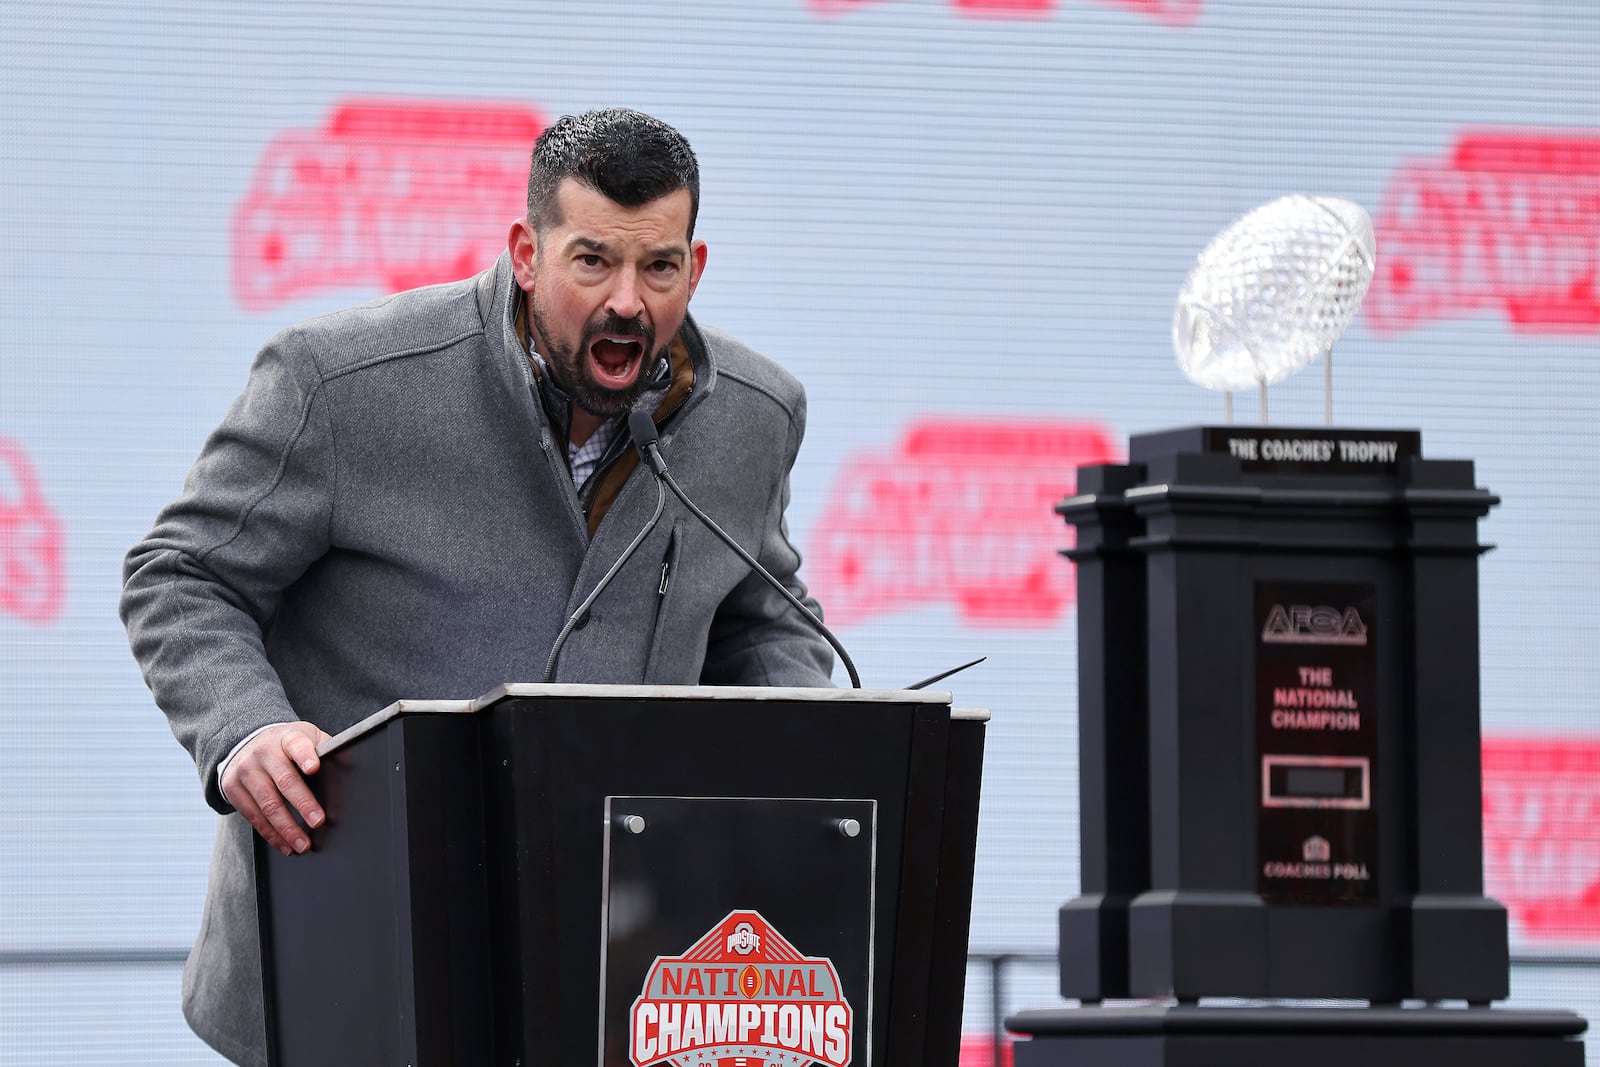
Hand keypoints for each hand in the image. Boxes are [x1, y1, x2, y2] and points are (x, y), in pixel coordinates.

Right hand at [220, 722, 332, 855]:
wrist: (245, 742)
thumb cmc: (286, 745)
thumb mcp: (305, 737)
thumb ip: (324, 749)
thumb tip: (349, 765)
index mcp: (287, 738)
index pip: (297, 744)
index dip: (305, 756)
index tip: (314, 768)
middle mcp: (264, 753)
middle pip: (285, 781)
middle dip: (303, 804)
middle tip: (318, 822)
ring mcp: (246, 771)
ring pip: (267, 804)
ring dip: (287, 828)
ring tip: (303, 844)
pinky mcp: (233, 789)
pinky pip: (253, 816)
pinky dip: (271, 834)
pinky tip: (285, 845)